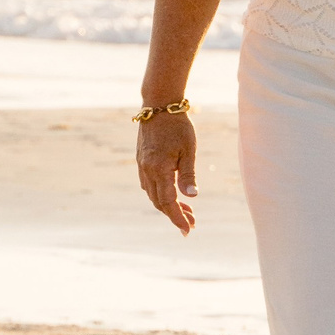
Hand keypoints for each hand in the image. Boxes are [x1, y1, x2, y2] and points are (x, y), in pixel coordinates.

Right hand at [135, 110, 198, 234]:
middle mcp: (147, 170)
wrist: (158, 105)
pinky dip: (159, 195)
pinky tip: (171, 195)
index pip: (168, 202)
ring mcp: (142, 166)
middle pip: (159, 202)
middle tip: (192, 223)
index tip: (188, 230)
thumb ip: (188, 174)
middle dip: (175, 215)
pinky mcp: (141, 161)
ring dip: (167, 206)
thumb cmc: (178, 126)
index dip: (178, 218)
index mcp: (159, 169)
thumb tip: (192, 197)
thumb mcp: (189, 150)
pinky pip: (148, 185)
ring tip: (187, 212)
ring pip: (152, 195)